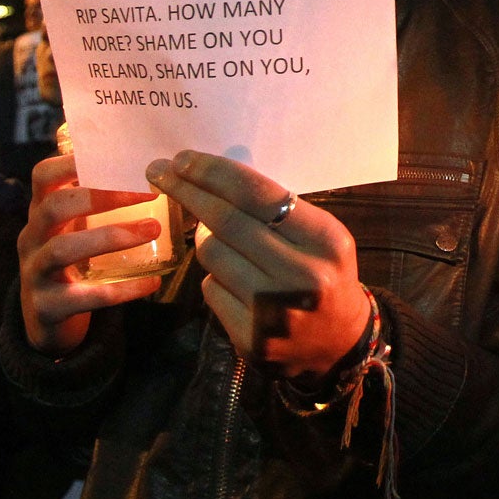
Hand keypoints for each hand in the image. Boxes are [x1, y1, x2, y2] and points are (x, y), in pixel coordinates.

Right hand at [17, 152, 164, 354]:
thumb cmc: (72, 261)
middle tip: (147, 193)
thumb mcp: (76, 227)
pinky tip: (151, 282)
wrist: (47, 319)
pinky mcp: (47, 307)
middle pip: (54, 207)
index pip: (43, 175)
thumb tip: (152, 167)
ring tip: (152, 229)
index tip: (114, 156)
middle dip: (100, 196)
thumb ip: (99, 200)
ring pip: (63, 249)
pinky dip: (121, 290)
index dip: (72, 162)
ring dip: (111, 236)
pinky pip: (84, 297)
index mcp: (41, 212)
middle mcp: (32, 238)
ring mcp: (35, 273)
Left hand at [148, 151, 370, 377]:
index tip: (182, 159)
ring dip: (204, 238)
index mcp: (324, 239)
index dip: (213, 173)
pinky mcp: (250, 337)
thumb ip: (273, 210)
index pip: (256, 194)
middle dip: (187, 191)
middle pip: (225, 221)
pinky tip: (234, 279)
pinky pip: (210, 289)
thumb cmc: (322, 270)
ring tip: (219, 237)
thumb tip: (209, 180)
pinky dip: (215, 276)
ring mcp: (273, 311)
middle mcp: (301, 274)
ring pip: (211, 254)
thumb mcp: (316, 233)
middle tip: (159, 172)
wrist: (339, 339)